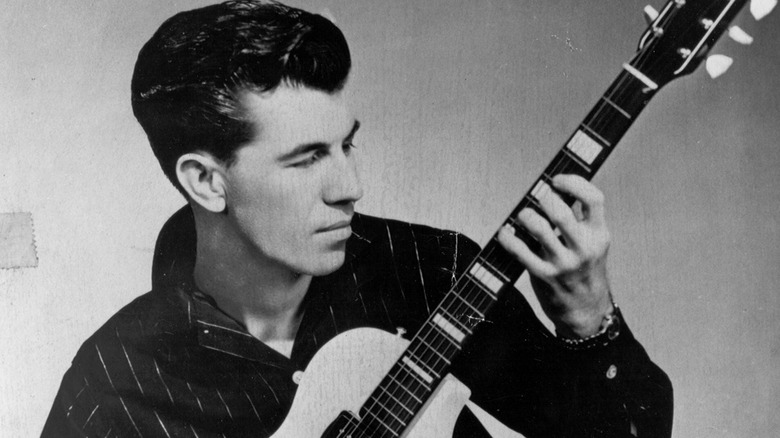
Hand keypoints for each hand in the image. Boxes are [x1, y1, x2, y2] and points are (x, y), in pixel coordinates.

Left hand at [497, 174, 612, 337]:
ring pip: (539, 228)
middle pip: (560, 212)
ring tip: (524, 216)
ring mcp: (563, 263)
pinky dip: (508, 238)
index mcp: (599, 234)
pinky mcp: (544, 275)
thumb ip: (580, 217)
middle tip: (538, 198)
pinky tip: (505, 233)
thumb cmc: (584, 268)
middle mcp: (584, 248)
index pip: (594, 198)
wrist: (585, 309)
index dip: (574, 182)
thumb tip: (555, 187)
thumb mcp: (593, 242)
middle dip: (543, 198)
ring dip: (525, 216)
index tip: (557, 180)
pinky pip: (520, 251)